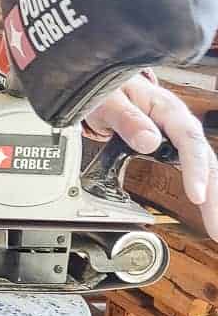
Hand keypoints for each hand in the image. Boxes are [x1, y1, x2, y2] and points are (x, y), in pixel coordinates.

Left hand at [85, 72, 217, 239]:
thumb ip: (126, 118)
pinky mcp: (174, 147)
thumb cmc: (110, 89)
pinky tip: (209, 212)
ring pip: (205, 169)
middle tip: (216, 228)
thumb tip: (148, 140)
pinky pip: (195, 170)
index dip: (195, 168)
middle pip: (206, 160)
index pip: (189, 140)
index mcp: (166, 109)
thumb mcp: (109, 100)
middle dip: (215, 196)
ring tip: (217, 229)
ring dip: (213, 200)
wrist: (109, 86)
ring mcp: (179, 136)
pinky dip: (204, 192)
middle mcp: (179, 124)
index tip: (196, 196)